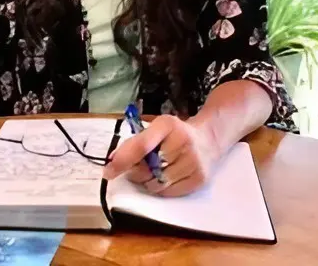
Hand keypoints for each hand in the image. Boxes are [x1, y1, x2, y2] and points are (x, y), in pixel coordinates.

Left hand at [103, 115, 220, 196]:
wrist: (209, 139)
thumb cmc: (176, 133)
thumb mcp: (157, 128)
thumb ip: (136, 142)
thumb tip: (113, 161)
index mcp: (168, 125)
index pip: (141, 145)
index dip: (122, 160)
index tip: (108, 170)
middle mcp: (183, 142)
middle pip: (148, 168)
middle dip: (135, 172)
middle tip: (134, 168)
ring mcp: (193, 162)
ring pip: (157, 184)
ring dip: (147, 181)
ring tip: (152, 171)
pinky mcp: (199, 179)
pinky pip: (169, 192)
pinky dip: (160, 188)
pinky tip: (164, 177)